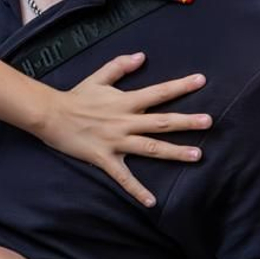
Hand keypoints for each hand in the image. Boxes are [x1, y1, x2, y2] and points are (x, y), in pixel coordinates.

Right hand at [43, 53, 210, 207]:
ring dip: (174, 152)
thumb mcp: (99, 77)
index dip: (180, 86)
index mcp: (124, 101)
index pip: (158, 92)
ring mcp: (115, 141)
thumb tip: (142, 56)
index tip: (201, 81)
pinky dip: (137, 190)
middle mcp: (124, 121)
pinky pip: (123, 177)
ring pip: (150, 147)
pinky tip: (152, 202)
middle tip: (209, 122)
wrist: (50, 115)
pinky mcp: (104, 159)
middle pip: (161, 122)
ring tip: (197, 155)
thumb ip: (120, 66)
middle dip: (186, 122)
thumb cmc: (76, 96)